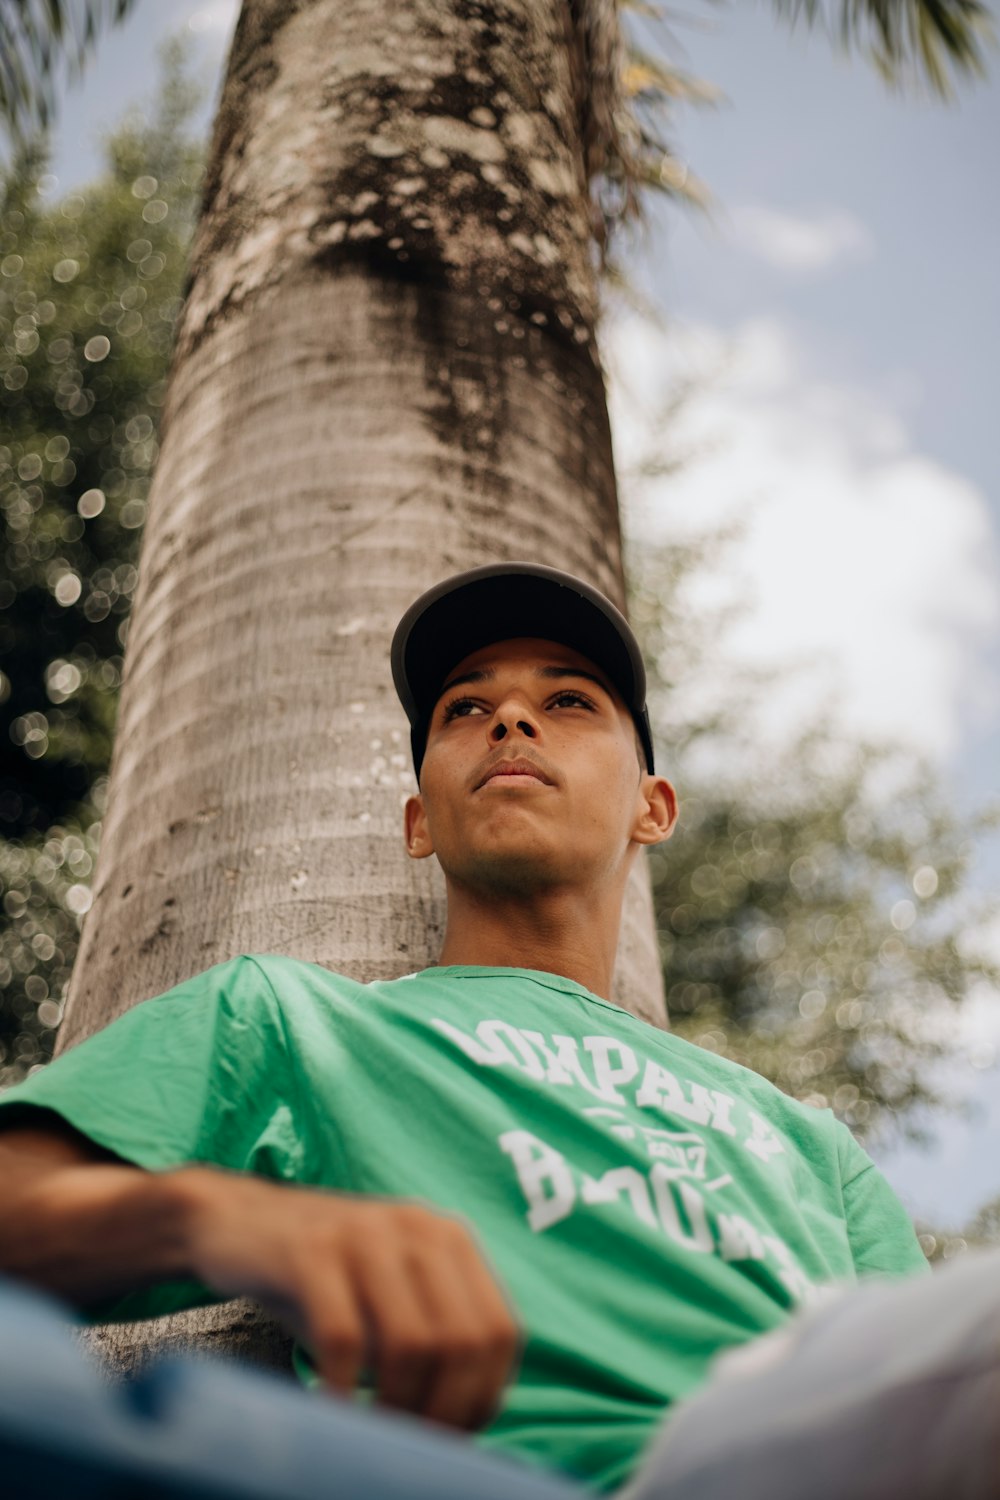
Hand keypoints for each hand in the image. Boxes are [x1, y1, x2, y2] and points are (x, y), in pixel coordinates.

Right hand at [182, 1171, 519, 1429]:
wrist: (235, 1223)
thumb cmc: (322, 1281)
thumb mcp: (389, 1298)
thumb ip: (433, 1337)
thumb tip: (468, 1422)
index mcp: (448, 1239)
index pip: (500, 1331)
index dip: (484, 1397)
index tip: (452, 1438)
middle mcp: (417, 1227)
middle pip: (461, 1341)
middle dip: (441, 1411)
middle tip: (408, 1447)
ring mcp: (364, 1233)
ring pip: (411, 1342)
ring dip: (396, 1406)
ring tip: (371, 1434)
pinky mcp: (310, 1250)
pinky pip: (342, 1338)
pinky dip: (341, 1389)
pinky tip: (327, 1408)